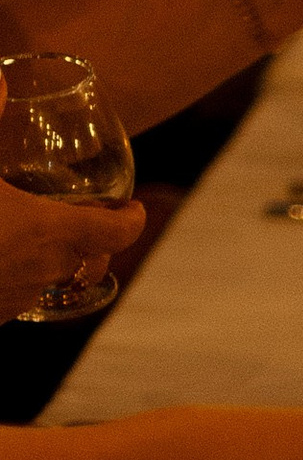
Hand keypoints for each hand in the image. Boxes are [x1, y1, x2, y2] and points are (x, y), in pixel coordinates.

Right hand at [0, 178, 142, 321]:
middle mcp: (47, 269)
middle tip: (76, 218)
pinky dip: (17, 274)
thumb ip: (4, 143)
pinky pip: (20, 293)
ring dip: (51, 258)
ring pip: (54, 279)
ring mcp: (21, 299)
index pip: (118, 232)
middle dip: (93, 241)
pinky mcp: (0, 316)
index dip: (132, 220)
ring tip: (23, 233)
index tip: (133, 209)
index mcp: (51, 231)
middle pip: (93, 262)